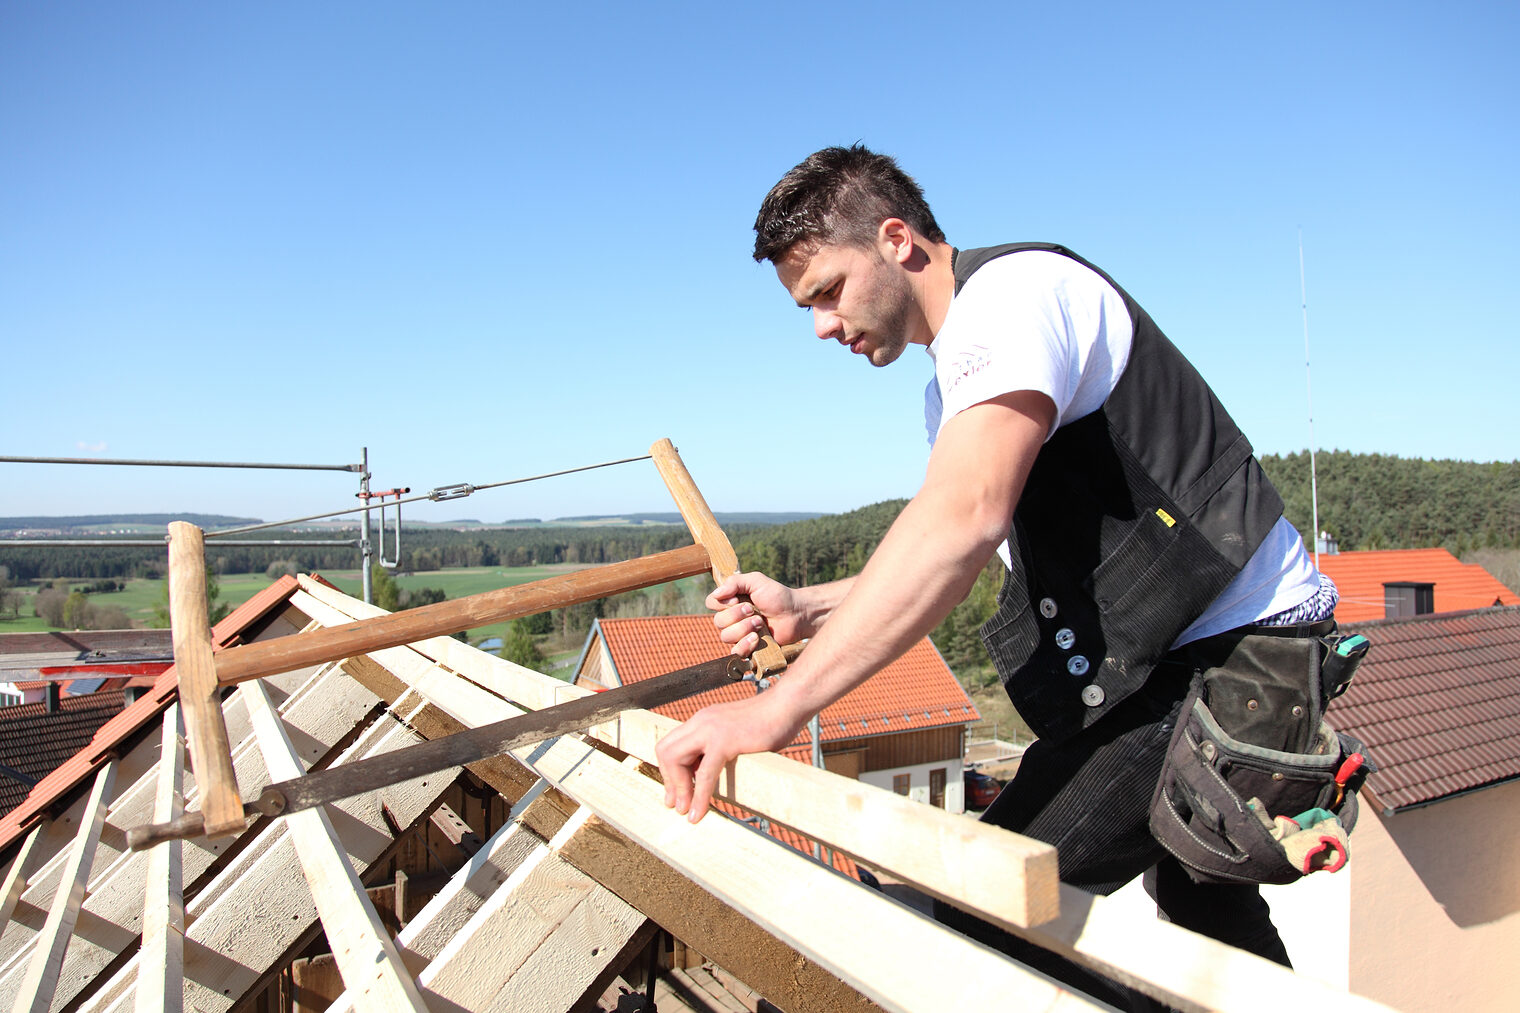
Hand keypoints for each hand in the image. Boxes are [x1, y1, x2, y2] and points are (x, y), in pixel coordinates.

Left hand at [655, 687, 807, 822]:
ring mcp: (711, 729)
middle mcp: (701, 722)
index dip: (668, 771)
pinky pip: (704, 773)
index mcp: (702, 720)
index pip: (669, 744)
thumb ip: (722, 746)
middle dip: (668, 781)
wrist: (788, 705)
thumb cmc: (770, 720)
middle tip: (676, 805)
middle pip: (665, 751)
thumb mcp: (736, 732)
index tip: (675, 793)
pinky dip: (699, 796)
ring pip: (676, 760)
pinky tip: (698, 813)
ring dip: (679, 790)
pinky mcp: (725, 741)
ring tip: (685, 811)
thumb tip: (715, 768)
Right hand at [706, 572, 810, 655]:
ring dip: (743, 628)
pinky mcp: (749, 647)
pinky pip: (736, 652)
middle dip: (736, 615)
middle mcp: (733, 618)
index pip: (711, 603)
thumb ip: (734, 582)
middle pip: (718, 622)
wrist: (796, 614)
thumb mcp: (756, 581)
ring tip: (760, 623)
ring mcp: (740, 634)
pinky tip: (756, 638)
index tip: (737, 599)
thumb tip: (716, 594)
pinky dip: (745, 645)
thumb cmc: (778, 596)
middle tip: (753, 610)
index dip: (721, 603)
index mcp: (732, 601)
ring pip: (726, 637)